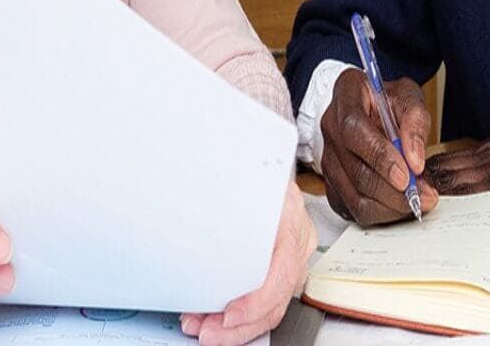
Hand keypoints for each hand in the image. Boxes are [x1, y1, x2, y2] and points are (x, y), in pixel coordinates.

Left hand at [180, 181, 315, 344]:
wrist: (273, 159)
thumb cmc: (260, 169)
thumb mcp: (250, 173)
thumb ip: (229, 189)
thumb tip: (191, 197)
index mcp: (290, 216)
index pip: (284, 270)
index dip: (258, 300)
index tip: (229, 314)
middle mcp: (298, 240)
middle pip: (278, 298)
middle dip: (240, 325)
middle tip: (208, 331)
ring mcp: (295, 255)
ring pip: (274, 306)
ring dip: (237, 326)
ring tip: (205, 328)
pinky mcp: (284, 264)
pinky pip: (269, 300)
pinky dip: (242, 315)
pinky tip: (218, 318)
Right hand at [320, 68, 437, 224]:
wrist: (370, 107)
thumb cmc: (387, 100)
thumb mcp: (409, 96)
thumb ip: (415, 122)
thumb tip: (415, 160)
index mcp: (346, 96)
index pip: (354, 130)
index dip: (380, 156)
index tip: (406, 175)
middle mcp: (331, 128)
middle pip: (355, 170)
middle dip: (393, 191)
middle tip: (425, 196)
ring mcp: (328, 158)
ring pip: (354, 196)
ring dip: (390, 206)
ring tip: (418, 201)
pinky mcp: (331, 183)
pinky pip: (352, 208)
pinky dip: (380, 212)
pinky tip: (400, 204)